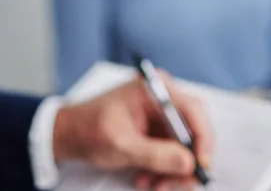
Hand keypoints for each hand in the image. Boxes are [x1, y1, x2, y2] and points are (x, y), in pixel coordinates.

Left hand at [53, 74, 213, 190]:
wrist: (67, 133)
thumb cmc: (87, 128)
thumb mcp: (121, 145)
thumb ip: (156, 154)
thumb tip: (188, 162)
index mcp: (155, 90)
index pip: (193, 110)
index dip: (203, 138)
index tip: (201, 164)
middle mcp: (162, 98)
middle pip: (192, 130)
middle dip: (186, 161)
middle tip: (179, 184)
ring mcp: (160, 114)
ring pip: (184, 146)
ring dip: (173, 170)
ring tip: (154, 185)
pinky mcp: (157, 129)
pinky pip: (171, 151)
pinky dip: (163, 169)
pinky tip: (147, 178)